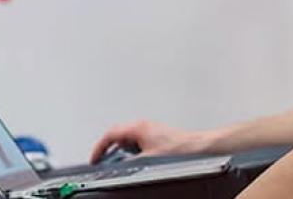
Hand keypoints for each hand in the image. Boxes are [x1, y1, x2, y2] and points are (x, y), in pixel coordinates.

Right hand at [89, 120, 204, 163]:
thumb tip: (119, 167)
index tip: (95, 157)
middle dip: (109, 149)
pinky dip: (132, 150)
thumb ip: (130, 162)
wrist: (197, 147)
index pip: (110, 134)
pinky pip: (137, 140)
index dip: (100, 147)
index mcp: (138, 127)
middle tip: (103, 160)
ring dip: (122, 150)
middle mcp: (143, 125)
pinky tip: (136, 160)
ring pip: (127, 138)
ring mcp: (149, 129)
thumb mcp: (148, 159)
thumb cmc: (179, 148)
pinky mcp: (156, 135)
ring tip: (120, 163)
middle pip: (117, 134)